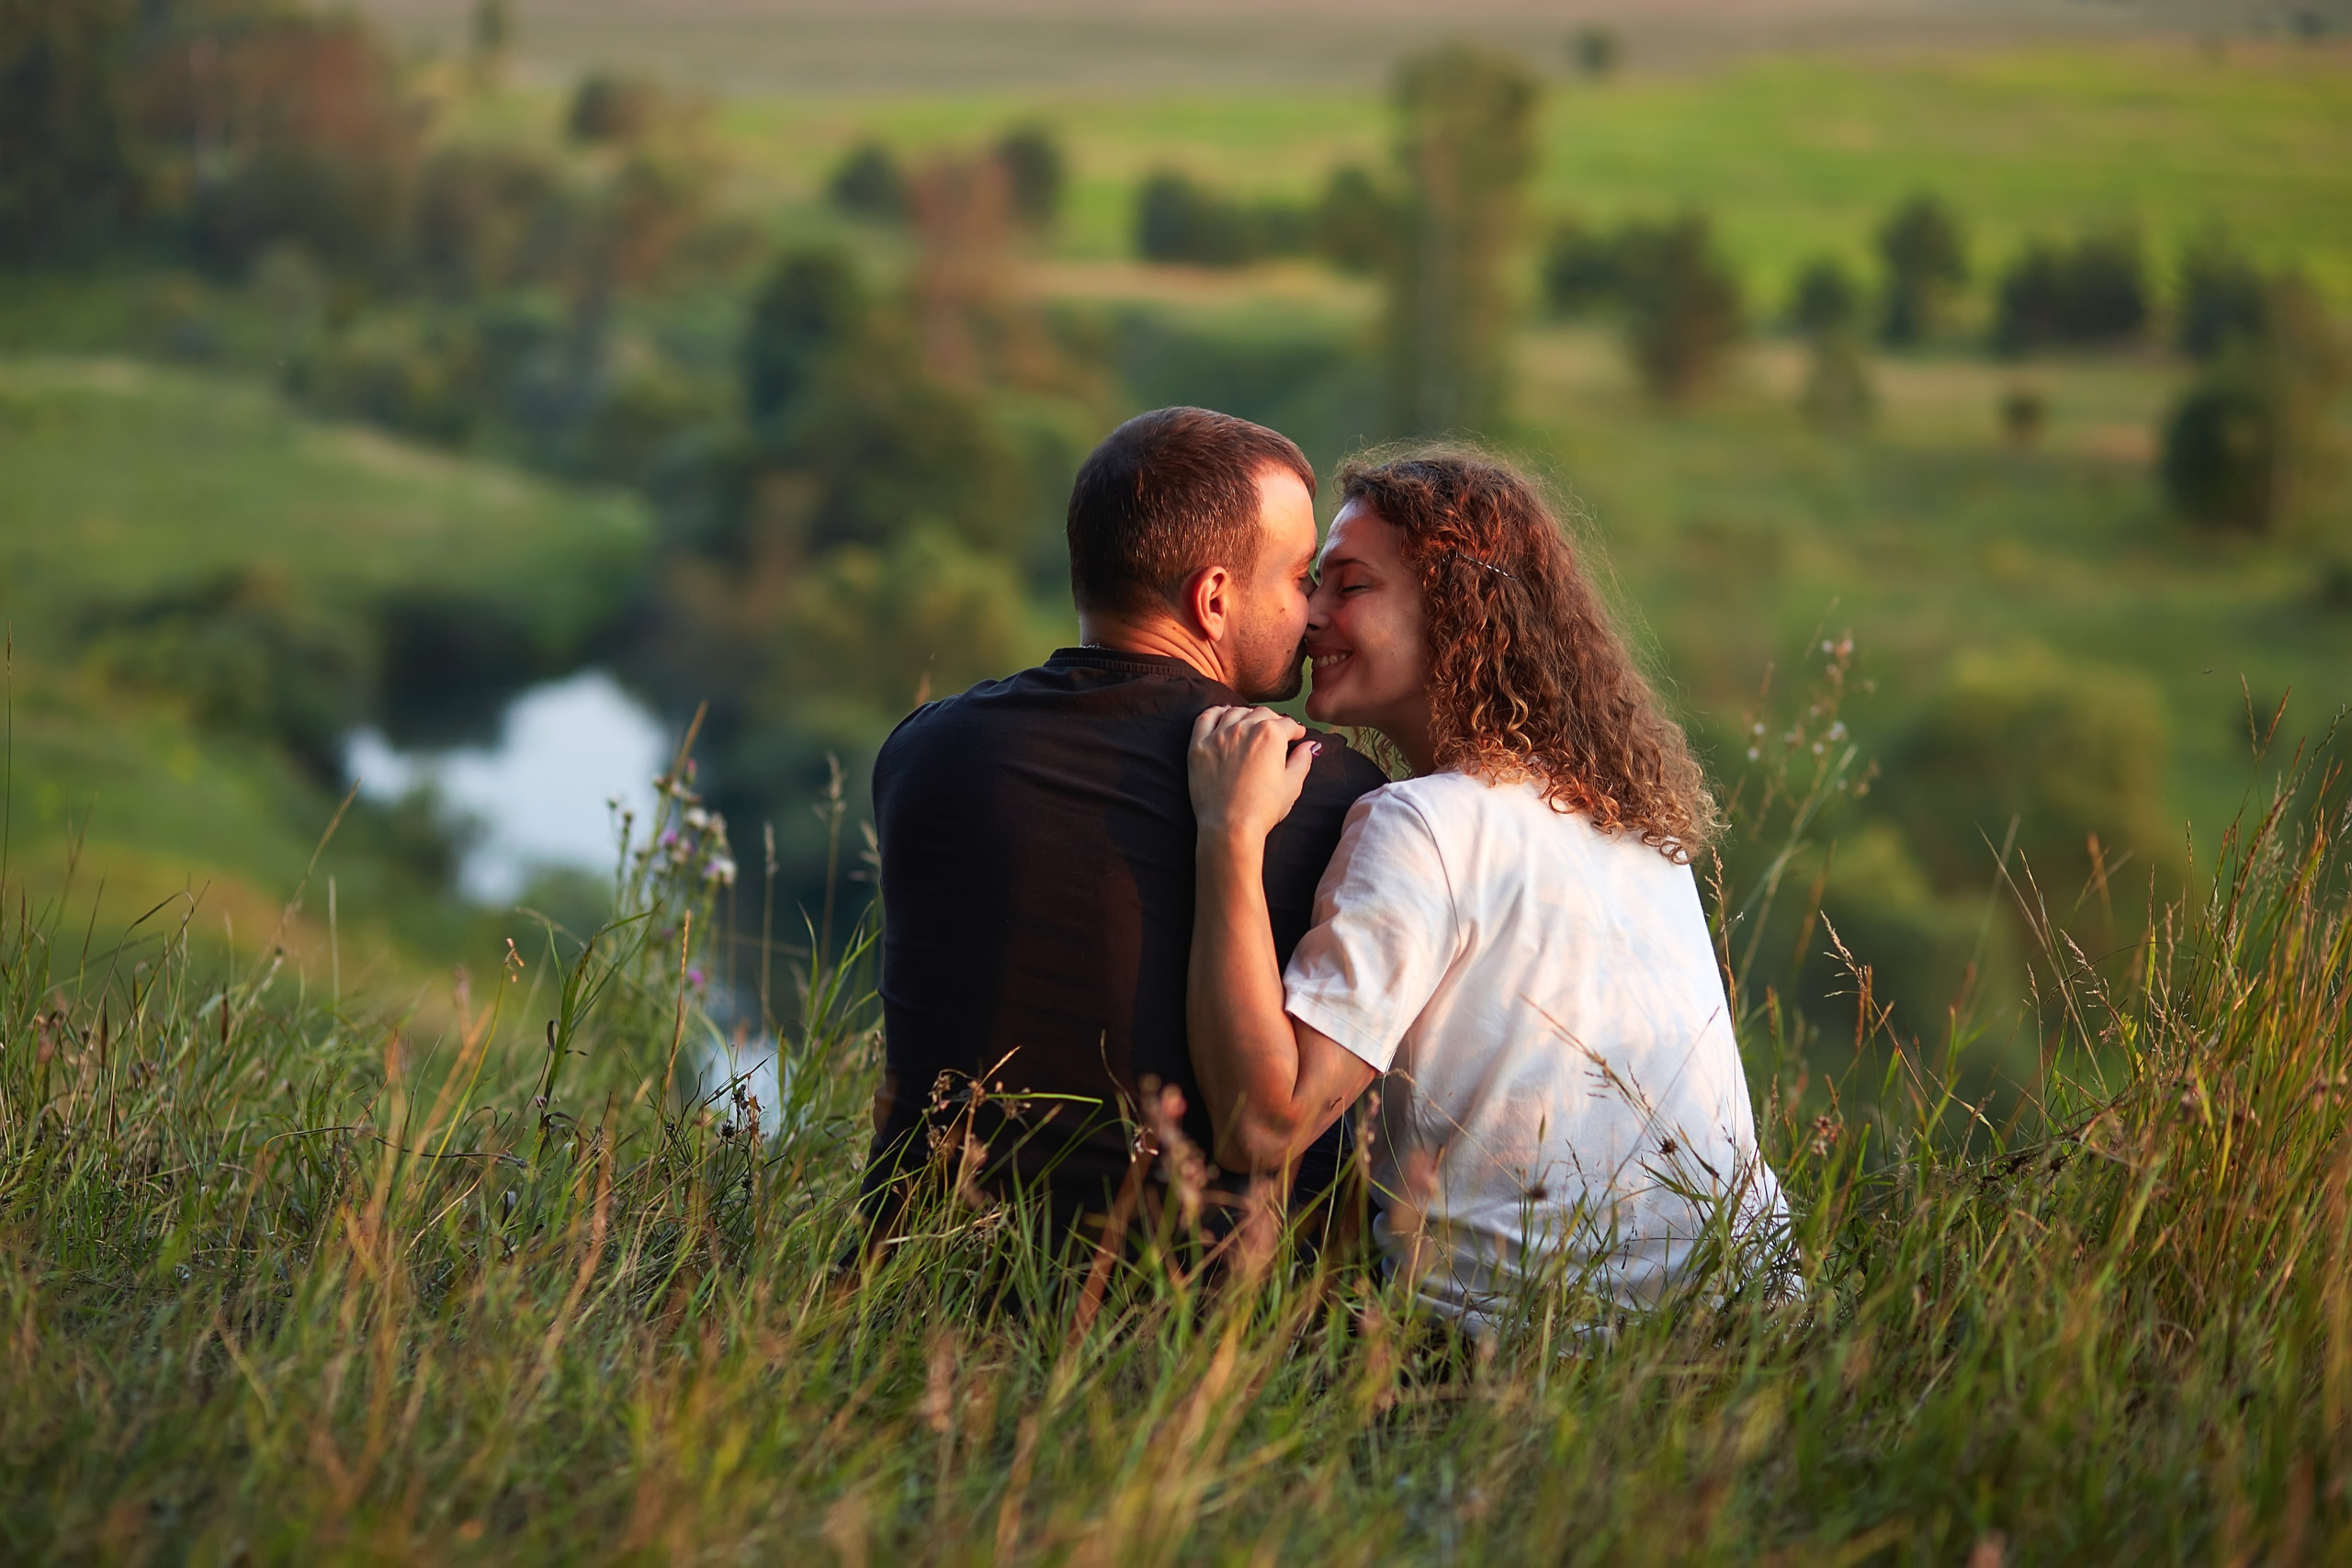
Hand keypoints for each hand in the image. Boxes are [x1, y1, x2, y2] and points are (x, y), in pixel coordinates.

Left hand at [1189, 705, 1317, 840]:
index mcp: (1271, 734)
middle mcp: (1244, 727)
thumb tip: (1310, 745)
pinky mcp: (1199, 745)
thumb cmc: (1263, 808)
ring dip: (1247, 715)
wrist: (1230, 826)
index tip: (1296, 736)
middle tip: (1276, 732)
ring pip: (1235, 712)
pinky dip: (1216, 713)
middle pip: (1261, 713)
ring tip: (1250, 724)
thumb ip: (1303, 759)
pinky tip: (1222, 714)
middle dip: (1273, 720)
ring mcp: (1219, 735)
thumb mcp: (1293, 784)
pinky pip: (1206, 718)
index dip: (1295, 730)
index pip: (1288, 723)